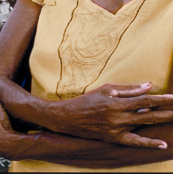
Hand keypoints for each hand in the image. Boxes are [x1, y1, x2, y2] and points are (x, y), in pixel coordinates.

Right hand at [45, 83, 172, 147]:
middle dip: (166, 112)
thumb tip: (148, 86)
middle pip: (149, 114)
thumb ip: (127, 89)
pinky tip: (161, 144)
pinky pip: (135, 142)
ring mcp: (117, 130)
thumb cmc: (87, 100)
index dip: (161, 100)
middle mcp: (119, 117)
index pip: (144, 100)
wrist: (69, 117)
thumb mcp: (106, 90)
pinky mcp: (114, 139)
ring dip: (160, 122)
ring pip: (144, 126)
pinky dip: (148, 143)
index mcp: (116, 103)